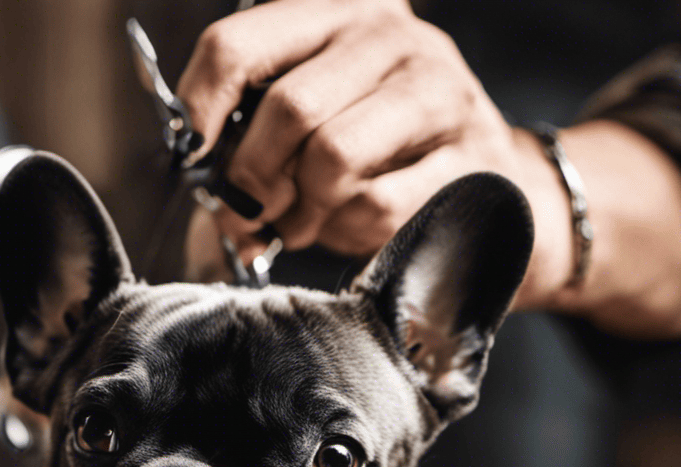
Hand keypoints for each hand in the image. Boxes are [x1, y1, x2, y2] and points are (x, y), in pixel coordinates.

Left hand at [178, 0, 680, 335]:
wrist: (489, 183)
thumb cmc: (380, 154)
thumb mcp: (314, 122)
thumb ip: (256, 136)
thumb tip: (205, 200)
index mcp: (336, 13)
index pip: (236, 44)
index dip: (198, 110)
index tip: (191, 161)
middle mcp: (390, 36)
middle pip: (287, 109)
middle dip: (253, 180)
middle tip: (249, 213)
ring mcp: (438, 90)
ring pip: (331, 157)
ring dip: (303, 208)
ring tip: (303, 220)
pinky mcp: (467, 154)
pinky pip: (374, 205)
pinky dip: (347, 230)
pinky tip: (352, 226)